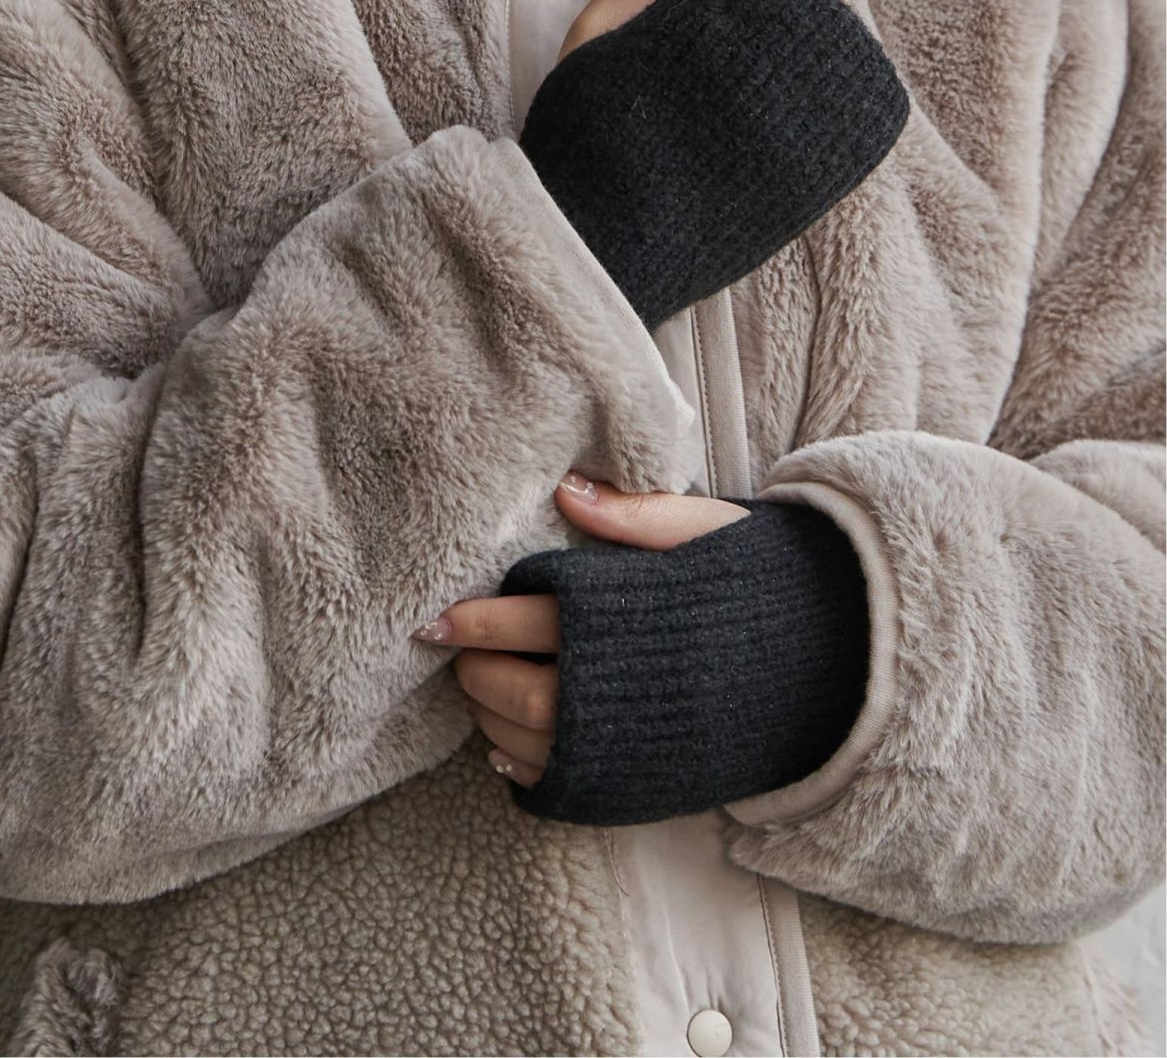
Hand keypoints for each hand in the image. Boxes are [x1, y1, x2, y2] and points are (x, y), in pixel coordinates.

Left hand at [420, 478, 750, 784]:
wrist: (840, 664)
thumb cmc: (765, 586)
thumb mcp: (709, 530)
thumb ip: (634, 514)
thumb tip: (564, 492)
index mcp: (636, 619)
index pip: (533, 618)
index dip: (477, 617)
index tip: (439, 616)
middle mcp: (629, 690)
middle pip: (522, 689)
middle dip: (476, 670)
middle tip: (454, 650)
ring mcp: (637, 745)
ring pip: (535, 744)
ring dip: (489, 719)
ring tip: (477, 689)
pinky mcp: (648, 782)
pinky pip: (565, 787)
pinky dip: (522, 767)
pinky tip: (507, 744)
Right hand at [518, 0, 908, 329]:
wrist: (609, 246)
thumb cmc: (587, 143)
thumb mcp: (592, 43)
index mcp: (715, 26)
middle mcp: (770, 69)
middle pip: (816, 0)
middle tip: (759, 15)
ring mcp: (801, 122)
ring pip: (836, 54)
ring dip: (812, 45)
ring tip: (758, 73)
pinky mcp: (819, 173)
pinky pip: (844, 112)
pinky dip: (825, 96)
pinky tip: (781, 110)